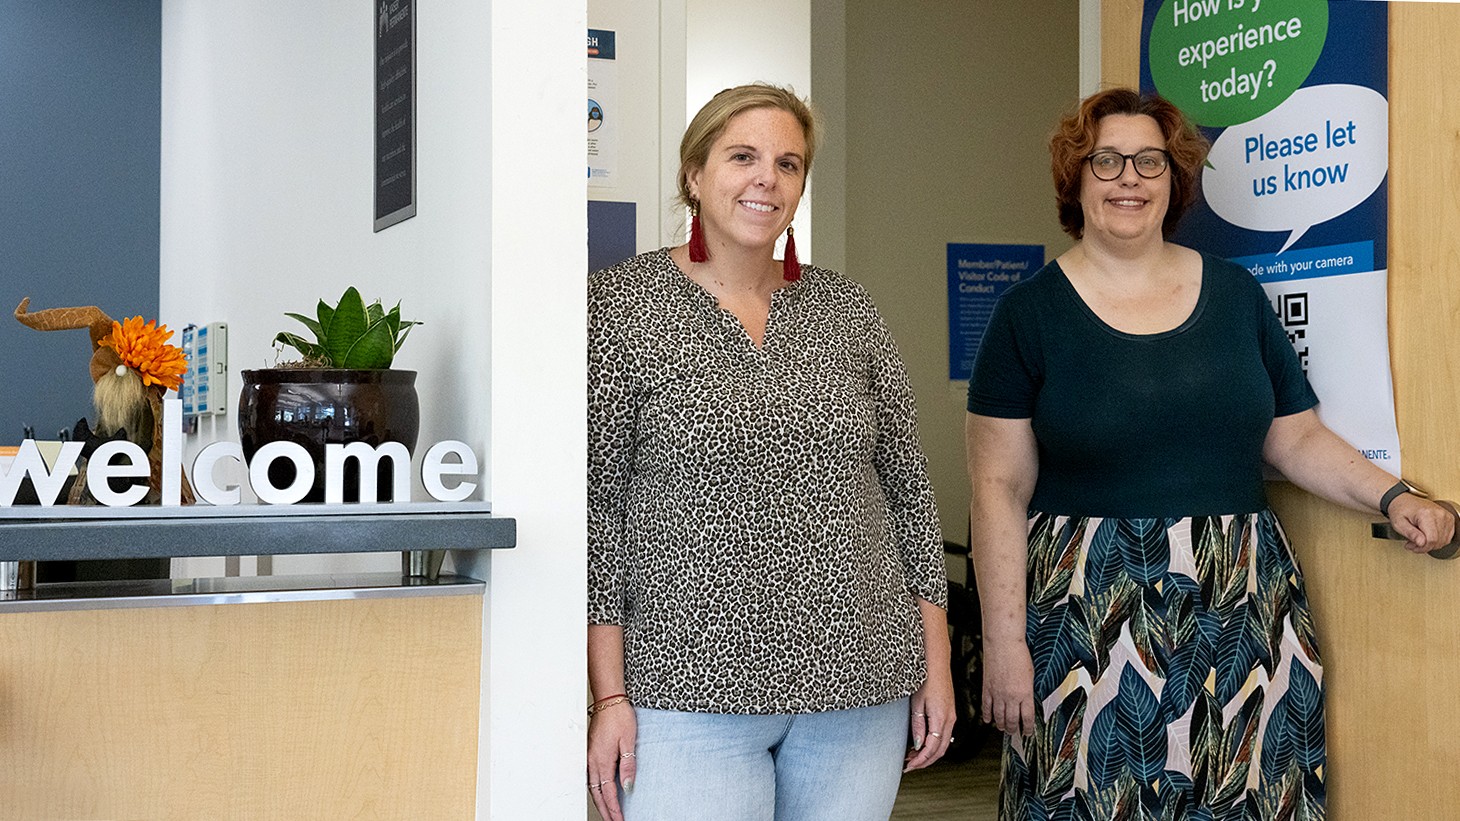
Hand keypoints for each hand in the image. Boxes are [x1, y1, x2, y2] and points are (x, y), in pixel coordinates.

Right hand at [587, 702, 636, 820]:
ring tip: (609, 812)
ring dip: (600, 801)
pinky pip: (590, 777)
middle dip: (606, 810)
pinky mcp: (590, 752)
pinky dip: (596, 789)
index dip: (614, 809)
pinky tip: (601, 792)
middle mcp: (592, 760)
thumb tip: (628, 786)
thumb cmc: (619, 716)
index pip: (608, 792)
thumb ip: (628, 765)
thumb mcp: (628, 741)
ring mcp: (589, 757)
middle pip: (597, 794)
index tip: (620, 820)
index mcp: (602, 760)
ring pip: (592, 787)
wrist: (609, 701)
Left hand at [904, 663, 955, 771]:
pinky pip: (944, 735)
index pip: (932, 748)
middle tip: (910, 765)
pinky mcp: (949, 713)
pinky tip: (922, 743)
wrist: (937, 663)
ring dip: (929, 754)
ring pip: (943, 744)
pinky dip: (934, 744)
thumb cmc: (926, 679)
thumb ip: (918, 726)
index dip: (920, 760)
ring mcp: (951, 717)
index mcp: (941, 719)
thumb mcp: (917, 704)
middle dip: (925, 761)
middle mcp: (950, 720)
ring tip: (913, 756)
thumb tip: (917, 745)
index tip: (909, 765)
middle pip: (940, 750)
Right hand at [981, 637, 1035, 735]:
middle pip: (1012, 720)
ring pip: (998, 717)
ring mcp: (997, 694)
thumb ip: (1028, 690)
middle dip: (1014, 730)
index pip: (1027, 718)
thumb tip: (1026, 700)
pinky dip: (987, 715)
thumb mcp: (1030, 675)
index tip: (1028, 732)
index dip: (1028, 728)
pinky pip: (986, 707)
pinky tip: (988, 719)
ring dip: (1001, 725)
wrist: (1002, 642)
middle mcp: (1011, 696)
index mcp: (1025, 693)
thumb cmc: (1018, 653)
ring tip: (1003, 728)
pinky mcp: (986, 688)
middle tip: (1015, 733)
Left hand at [1387, 494, 1456, 554]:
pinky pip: (1447, 537)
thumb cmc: (1400, 510)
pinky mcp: (1449, 519)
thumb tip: (1421, 543)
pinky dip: (1438, 541)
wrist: (1404, 500)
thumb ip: (1410, 534)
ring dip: (1431, 545)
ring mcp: (1446, 516)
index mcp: (1426, 514)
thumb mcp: (1398, 523)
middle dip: (1424, 547)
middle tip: (1412, 543)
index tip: (1412, 547)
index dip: (1422, 548)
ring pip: (1444, 541)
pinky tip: (1427, 537)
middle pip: (1438, 541)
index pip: (1431, 539)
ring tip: (1418, 539)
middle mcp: (1439, 514)